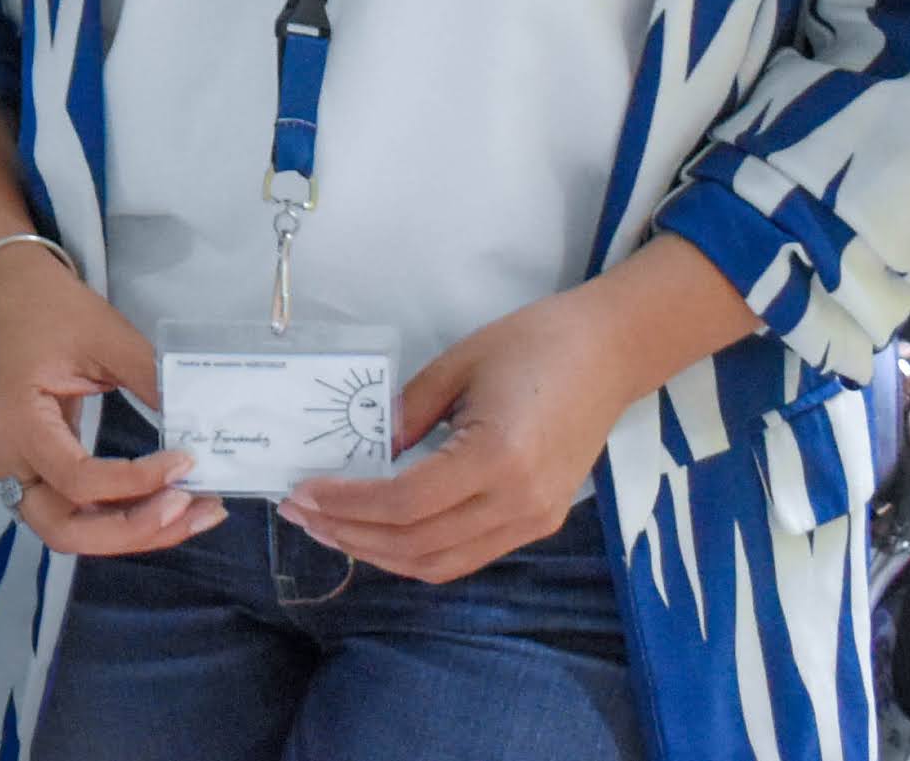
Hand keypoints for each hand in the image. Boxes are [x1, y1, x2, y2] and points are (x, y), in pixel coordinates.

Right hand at [0, 242, 221, 558]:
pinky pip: (73, 510)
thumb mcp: (106, 336)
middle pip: (64, 531)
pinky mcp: (29, 468)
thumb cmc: (49, 307)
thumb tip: (203, 426)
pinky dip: (119, 517)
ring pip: (69, 532)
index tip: (187, 461)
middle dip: (133, 531)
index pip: (78, 480)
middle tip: (190, 508)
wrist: (3, 288)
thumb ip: (151, 381)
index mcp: (17, 421)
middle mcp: (5, 458)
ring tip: (191, 513)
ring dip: (132, 533)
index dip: (137, 482)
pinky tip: (164, 505)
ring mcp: (12, 468)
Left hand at [279, 285, 634, 580]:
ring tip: (330, 530)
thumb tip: (363, 454)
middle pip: (418, 544)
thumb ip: (405, 414)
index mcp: (497, 458)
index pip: (405, 503)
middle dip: (350, 534)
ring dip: (379, 554)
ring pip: (441, 564)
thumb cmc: (532, 344)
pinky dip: (417, 553)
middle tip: (300, 515)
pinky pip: (467, 556)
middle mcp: (519, 504)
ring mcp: (534, 521)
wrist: (608, 354)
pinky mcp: (539, 523)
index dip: (347, 505)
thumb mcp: (455, 365)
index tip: (302, 493)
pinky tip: (380, 533)